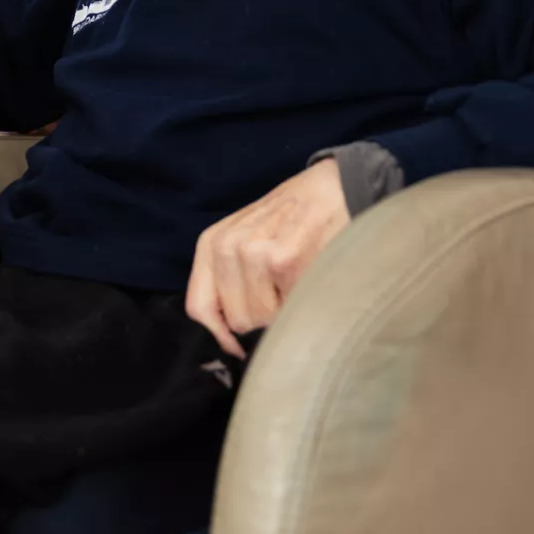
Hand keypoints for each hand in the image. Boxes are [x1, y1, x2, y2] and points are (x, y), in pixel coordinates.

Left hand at [186, 159, 352, 358]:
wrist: (333, 187)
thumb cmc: (292, 218)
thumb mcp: (247, 238)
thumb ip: (231, 279)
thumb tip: (230, 340)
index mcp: (212, 244)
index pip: (200, 308)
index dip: (222, 335)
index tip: (241, 346)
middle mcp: (227, 247)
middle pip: (237, 320)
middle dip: (263, 318)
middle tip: (285, 292)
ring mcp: (253, 253)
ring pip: (262, 319)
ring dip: (285, 311)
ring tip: (299, 281)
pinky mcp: (283, 261)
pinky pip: (288, 309)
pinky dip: (303, 303)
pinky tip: (313, 277)